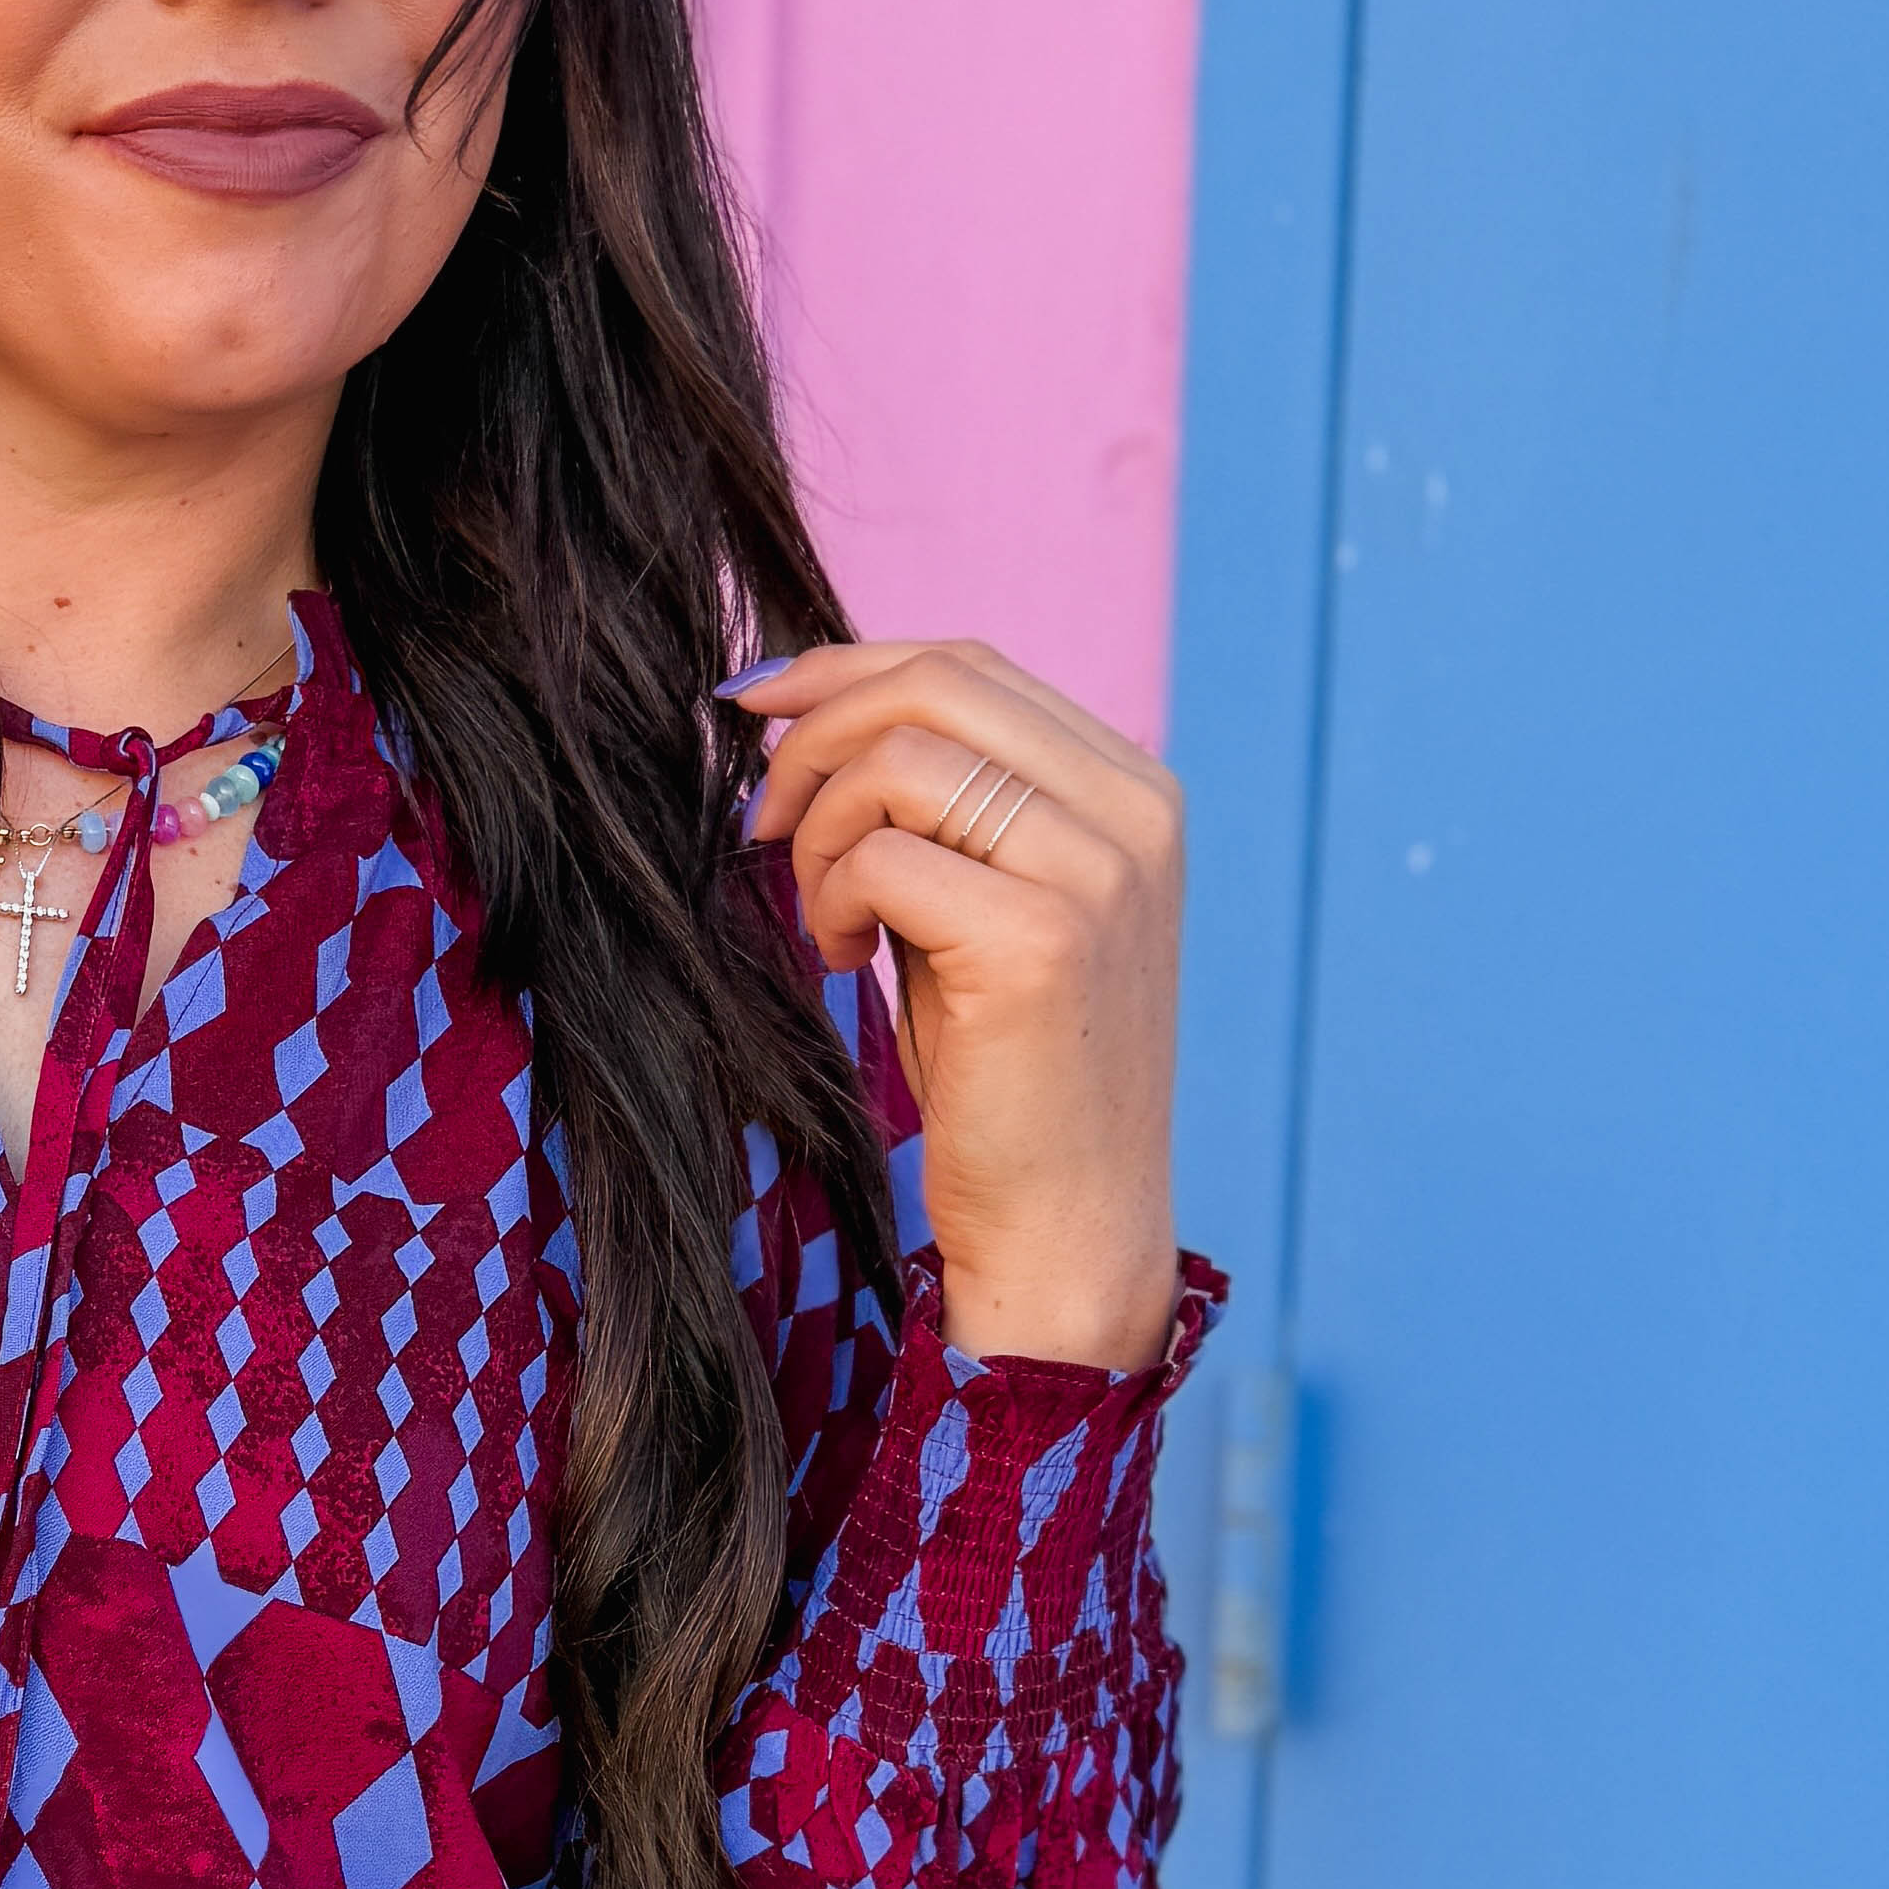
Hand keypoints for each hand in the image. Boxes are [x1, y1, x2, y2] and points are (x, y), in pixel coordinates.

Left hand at [736, 637, 1183, 1372]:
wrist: (1067, 1222)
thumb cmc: (1006, 1071)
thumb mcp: (985, 903)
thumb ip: (939, 807)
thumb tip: (804, 701)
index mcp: (1134, 791)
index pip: (969, 666)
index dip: (843, 670)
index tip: (754, 709)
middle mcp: (1134, 815)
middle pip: (933, 686)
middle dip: (813, 736)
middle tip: (763, 824)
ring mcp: (1097, 874)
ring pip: (898, 761)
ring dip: (819, 832)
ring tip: (824, 918)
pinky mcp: (1040, 942)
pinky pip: (881, 858)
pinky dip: (830, 900)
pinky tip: (843, 961)